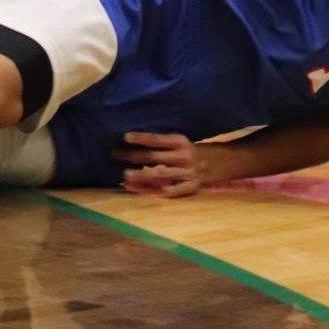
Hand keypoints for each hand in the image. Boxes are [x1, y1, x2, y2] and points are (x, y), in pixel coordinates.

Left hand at [112, 131, 228, 196]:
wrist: (214, 164)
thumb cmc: (187, 152)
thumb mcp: (178, 143)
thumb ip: (161, 146)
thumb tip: (132, 146)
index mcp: (181, 141)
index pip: (157, 139)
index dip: (141, 138)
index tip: (125, 137)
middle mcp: (184, 156)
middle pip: (155, 157)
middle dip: (133, 156)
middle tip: (115, 155)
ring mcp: (188, 172)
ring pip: (159, 175)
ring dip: (140, 175)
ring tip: (124, 175)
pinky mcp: (191, 187)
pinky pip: (170, 191)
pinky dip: (155, 191)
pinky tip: (141, 190)